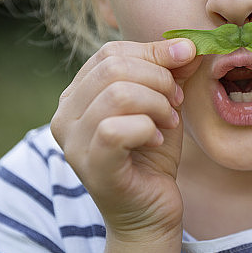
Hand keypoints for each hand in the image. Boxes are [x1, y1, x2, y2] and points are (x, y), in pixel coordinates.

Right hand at [50, 39, 198, 250]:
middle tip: (175, 101)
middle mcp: (65, 115)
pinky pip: (116, 130)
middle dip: (158, 78)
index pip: (110, 52)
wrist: (151, 208)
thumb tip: (186, 44)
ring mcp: (73, 143)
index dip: (153, 51)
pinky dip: (147, 129)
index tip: (185, 60)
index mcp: (78, 93)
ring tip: (167, 121)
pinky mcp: (91, 166)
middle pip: (113, 68)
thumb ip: (171, 71)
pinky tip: (156, 140)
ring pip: (117, 94)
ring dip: (156, 104)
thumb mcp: (164, 102)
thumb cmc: (152, 153)